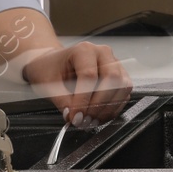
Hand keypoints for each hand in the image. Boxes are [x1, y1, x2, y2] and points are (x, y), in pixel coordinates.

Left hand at [18, 43, 132, 125]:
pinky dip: (114, 108)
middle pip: (112, 78)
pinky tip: (100, 117)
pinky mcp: (120, 75)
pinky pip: (124, 92)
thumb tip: (74, 116)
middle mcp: (103, 53)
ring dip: (109, 107)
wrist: (54, 63)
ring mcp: (114, 63)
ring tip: (92, 121)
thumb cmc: (50, 69)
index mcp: (83, 50)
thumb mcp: (48, 84)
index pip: (89, 76)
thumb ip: (62, 100)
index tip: (75, 117)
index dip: (83, 100)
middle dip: (99, 104)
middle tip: (85, 121)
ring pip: (122, 86)